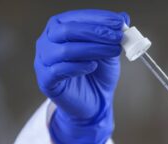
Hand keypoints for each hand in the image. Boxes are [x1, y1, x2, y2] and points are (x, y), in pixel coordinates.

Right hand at [34, 9, 128, 143]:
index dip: (99, 18)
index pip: (76, 17)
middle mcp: (47, 41)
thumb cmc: (97, 75)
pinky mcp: (46, 80)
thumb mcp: (108, 52)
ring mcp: (43, 61)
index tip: (119, 22)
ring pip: (64, 50)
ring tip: (112, 51)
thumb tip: (123, 16)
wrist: (93, 103)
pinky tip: (92, 66)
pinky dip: (78, 66)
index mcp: (59, 29)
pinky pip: (58, 70)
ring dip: (92, 48)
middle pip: (68, 30)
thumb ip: (112, 35)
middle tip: (117, 36)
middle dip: (96, 31)